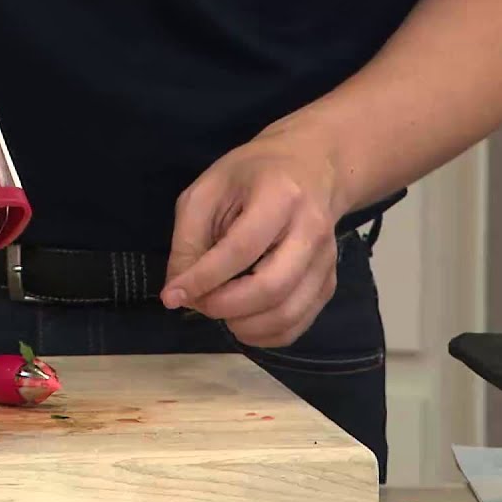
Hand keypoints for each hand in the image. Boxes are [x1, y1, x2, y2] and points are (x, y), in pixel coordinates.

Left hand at [160, 129, 342, 347]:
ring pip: (287, 312)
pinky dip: (265, 334)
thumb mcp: (207, 190)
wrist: (311, 166)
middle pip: (270, 287)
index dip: (203, 278)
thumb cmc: (251, 175)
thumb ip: (188, 239)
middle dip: (224, 306)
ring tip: (217, 310)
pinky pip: (298, 322)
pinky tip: (241, 321)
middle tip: (199, 303)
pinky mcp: (329, 280)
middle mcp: (311, 230)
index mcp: (280, 196)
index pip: (240, 249)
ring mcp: (326, 259)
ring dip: (243, 325)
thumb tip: (179, 289)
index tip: (172, 295)